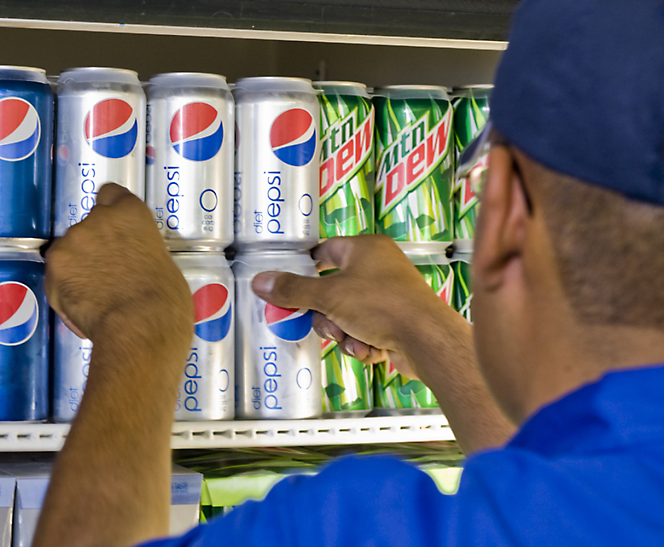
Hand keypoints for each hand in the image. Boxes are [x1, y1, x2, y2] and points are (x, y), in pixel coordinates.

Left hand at [45, 183, 192, 345]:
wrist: (140, 328)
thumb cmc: (164, 301)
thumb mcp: (165, 263)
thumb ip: (142, 250)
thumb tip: (136, 262)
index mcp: (131, 214)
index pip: (112, 194)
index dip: (114, 212)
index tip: (117, 229)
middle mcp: (98, 220)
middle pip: (91, 225)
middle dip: (97, 244)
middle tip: (112, 270)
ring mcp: (72, 244)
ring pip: (72, 250)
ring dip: (81, 265)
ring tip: (100, 293)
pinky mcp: (54, 270)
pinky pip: (59, 276)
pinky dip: (68, 288)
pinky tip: (88, 305)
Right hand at [252, 235, 450, 375]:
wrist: (426, 339)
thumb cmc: (382, 305)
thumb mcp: (329, 296)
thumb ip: (293, 290)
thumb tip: (261, 281)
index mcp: (365, 249)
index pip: (325, 252)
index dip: (306, 268)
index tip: (290, 287)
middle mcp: (379, 268)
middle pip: (332, 291)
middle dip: (327, 316)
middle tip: (331, 324)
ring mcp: (389, 295)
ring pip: (346, 316)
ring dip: (344, 334)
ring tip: (355, 339)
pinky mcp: (395, 321)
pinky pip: (364, 330)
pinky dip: (362, 342)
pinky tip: (370, 348)